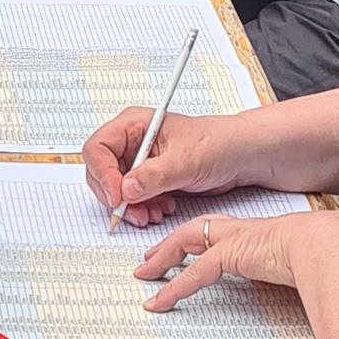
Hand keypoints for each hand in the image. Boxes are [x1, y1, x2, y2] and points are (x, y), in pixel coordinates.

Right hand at [83, 103, 260, 222]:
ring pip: (115, 190)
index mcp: (134, 125)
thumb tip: (127, 189)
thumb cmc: (219, 142)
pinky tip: (161, 210)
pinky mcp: (149, 180)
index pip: (98, 149)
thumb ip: (154, 175)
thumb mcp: (186, 159)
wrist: (240, 157)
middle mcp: (132, 143)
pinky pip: (132, 199)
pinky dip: (142, 209)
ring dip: (130, 207)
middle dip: (115, 197)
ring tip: (151, 214)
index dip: (102, 174)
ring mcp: (140, 163)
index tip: (117, 196)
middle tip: (133, 212)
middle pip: (101, 173)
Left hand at [133, 207, 313, 306]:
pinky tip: (160, 301)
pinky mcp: (230, 253)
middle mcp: (241, 230)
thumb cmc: (323, 255)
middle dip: (169, 244)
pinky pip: (193, 273)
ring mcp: (234, 239)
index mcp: (255, 232)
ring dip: (162, 258)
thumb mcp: (298, 266)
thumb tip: (301, 294)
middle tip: (151, 259)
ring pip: (185, 243)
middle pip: (194, 230)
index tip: (182, 249)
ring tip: (145, 274)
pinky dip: (173, 288)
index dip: (195, 239)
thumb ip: (289, 276)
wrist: (329, 246)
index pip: (216, 231)